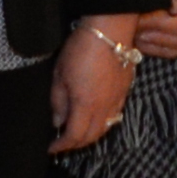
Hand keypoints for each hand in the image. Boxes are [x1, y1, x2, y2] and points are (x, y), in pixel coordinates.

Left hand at [54, 20, 142, 153]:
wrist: (110, 30)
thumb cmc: (80, 49)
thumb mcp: (59, 74)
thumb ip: (58, 101)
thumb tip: (58, 121)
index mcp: (85, 105)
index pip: (74, 136)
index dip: (61, 146)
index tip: (51, 147)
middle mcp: (104, 107)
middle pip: (92, 136)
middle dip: (76, 144)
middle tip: (64, 142)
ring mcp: (117, 99)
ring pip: (106, 128)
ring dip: (91, 135)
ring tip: (79, 132)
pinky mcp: (125, 90)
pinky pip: (114, 115)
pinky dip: (103, 123)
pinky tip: (95, 116)